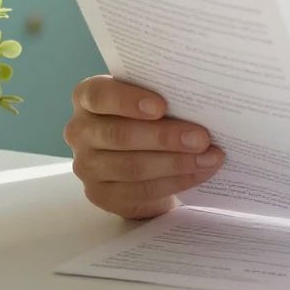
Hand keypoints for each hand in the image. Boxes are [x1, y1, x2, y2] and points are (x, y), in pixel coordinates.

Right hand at [64, 77, 225, 219]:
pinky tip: (200, 172)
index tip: (162, 106)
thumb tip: (200, 102)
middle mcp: (80, 131)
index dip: (128, 101)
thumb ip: (160, 96)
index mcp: (86, 98)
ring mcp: (86, 166)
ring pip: (132, 167)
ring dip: (176, 163)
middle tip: (201, 138)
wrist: (138, 159)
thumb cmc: (145, 119)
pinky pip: (140, 190)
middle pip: (119, 135)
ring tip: (209, 157)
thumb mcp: (147, 101)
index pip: (98, 96)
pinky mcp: (101, 194)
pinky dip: (176, 181)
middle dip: (164, 137)